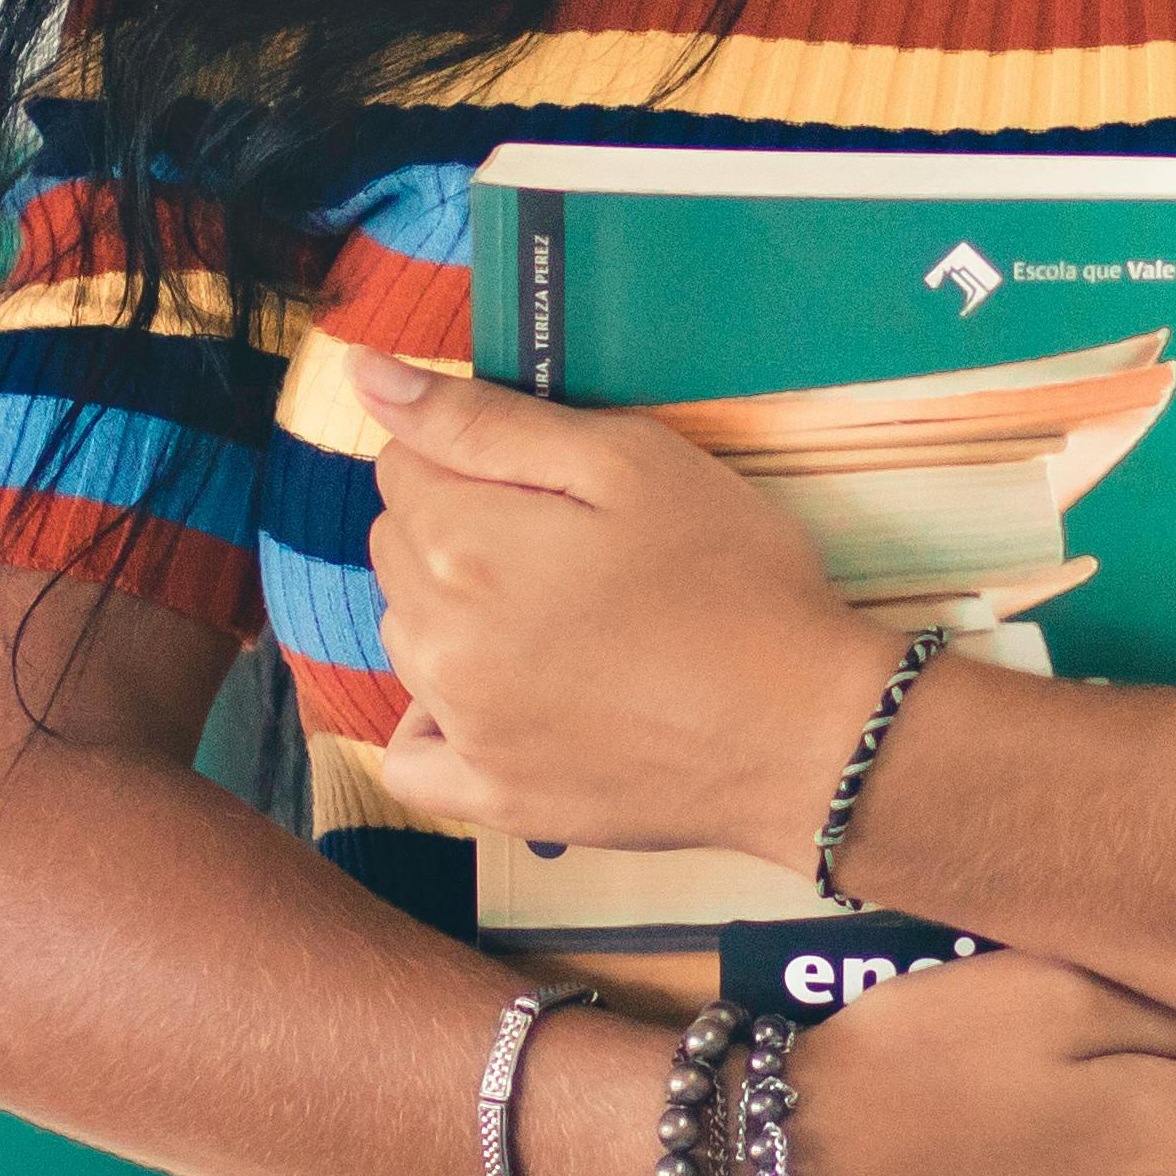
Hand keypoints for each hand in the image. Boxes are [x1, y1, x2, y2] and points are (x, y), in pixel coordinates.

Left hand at [352, 348, 896, 862]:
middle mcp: (438, 640)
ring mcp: (461, 728)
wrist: (808, 731)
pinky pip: (409, 756)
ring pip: (406, 639)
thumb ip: (486, 421)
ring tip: (556, 619)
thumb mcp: (627, 461)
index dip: (472, 457)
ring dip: (451, 615)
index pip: (401, 466)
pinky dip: (433, 723)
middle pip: (396, 550)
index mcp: (464, 544)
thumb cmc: (733, 578)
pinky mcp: (492, 799)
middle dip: (457, 528)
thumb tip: (367, 376)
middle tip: (567, 545)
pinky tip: (494, 702)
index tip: (547, 481)